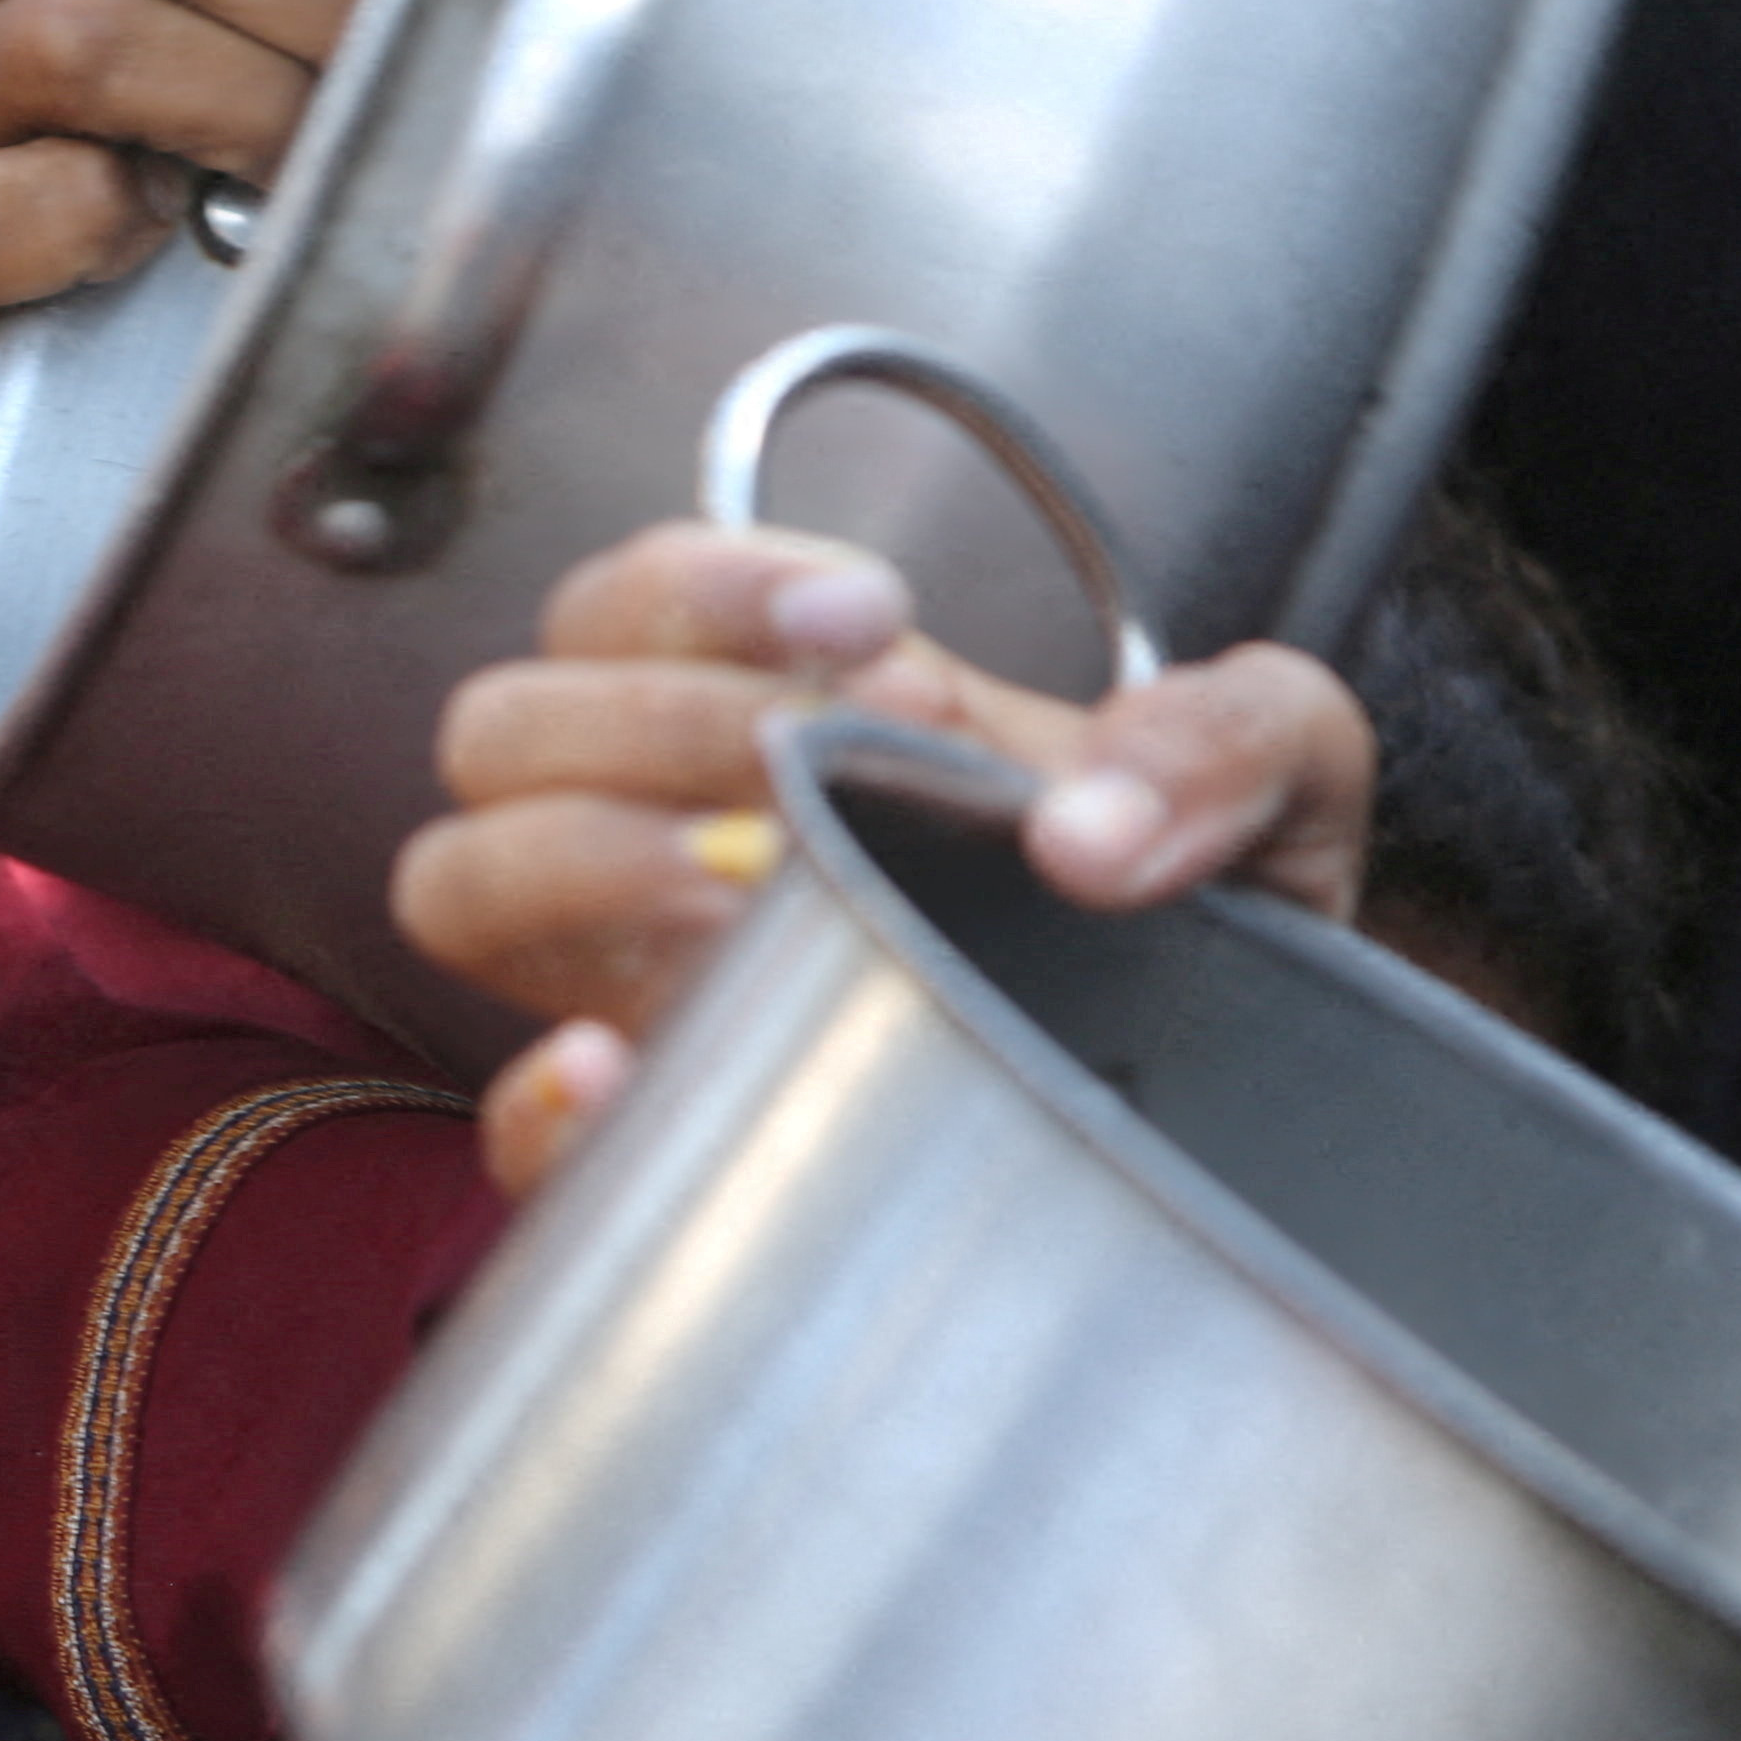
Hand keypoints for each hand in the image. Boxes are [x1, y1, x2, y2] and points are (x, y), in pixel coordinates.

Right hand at [393, 523, 1376, 1195]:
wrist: (1251, 1117)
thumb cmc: (1214, 929)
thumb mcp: (1281, 779)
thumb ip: (1225, 738)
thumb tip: (1089, 842)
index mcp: (777, 718)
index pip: (623, 602)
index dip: (703, 587)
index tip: (870, 623)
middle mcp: (672, 837)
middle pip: (502, 725)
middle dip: (649, 718)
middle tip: (802, 764)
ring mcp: (647, 993)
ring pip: (460, 882)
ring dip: (580, 861)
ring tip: (746, 889)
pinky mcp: (668, 1152)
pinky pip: (518, 1140)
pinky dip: (543, 1104)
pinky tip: (628, 1071)